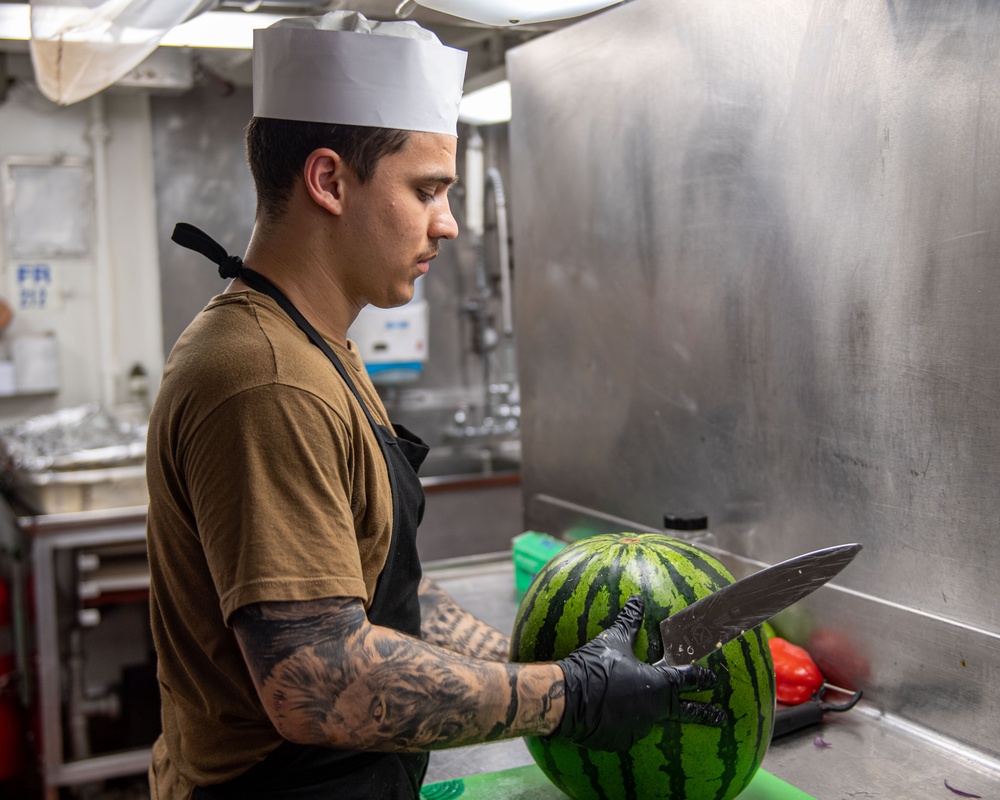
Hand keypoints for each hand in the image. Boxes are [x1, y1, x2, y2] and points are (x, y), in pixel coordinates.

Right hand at [556, 595, 726, 750]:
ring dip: (647, 711)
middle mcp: (654, 711)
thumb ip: (629, 622)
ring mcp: (638, 729)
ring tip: (630, 703)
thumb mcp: (613, 640)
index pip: (687, 679)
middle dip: (705, 713)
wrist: (567, 699)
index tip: (714, 679)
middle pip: (685, 712)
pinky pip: (627, 731)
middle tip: (722, 717)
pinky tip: (610, 714)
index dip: (702, 677)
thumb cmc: (594, 666)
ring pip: (649, 719)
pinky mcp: (621, 742)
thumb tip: (637, 599)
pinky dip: (624, 722)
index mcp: (657, 684)